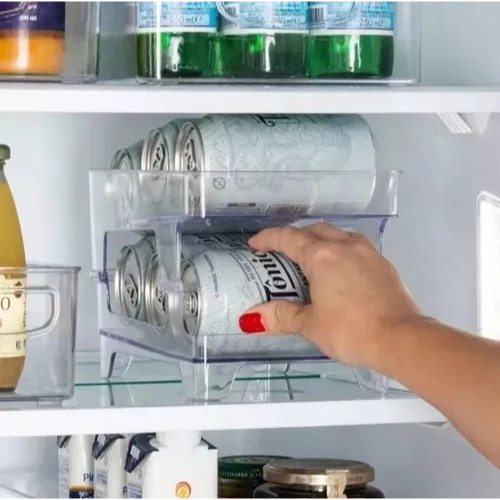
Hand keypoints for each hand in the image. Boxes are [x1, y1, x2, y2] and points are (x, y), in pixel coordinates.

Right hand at [239, 223, 424, 367]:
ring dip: (321, 238)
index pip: (288, 238)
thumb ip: (281, 316)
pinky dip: (341, 248)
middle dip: (295, 236)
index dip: (268, 239)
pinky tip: (342, 267)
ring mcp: (367, 253)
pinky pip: (356, 246)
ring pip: (338, 234)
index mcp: (322, 256)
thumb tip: (251, 317)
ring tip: (312, 254)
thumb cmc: (350, 330)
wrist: (401, 339)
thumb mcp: (310, 324)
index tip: (255, 244)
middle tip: (281, 250)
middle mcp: (344, 246)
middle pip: (314, 230)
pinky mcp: (383, 264)